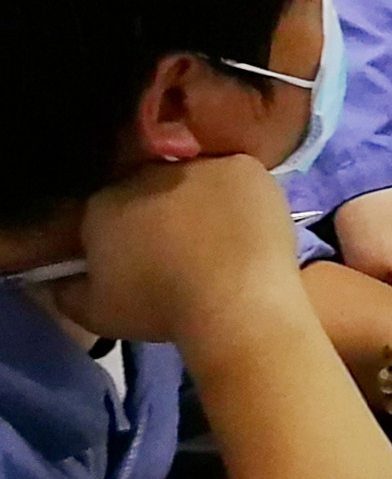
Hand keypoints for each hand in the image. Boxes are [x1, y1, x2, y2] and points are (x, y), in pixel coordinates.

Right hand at [57, 155, 310, 349]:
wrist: (235, 298)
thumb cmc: (160, 308)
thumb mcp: (95, 312)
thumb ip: (68, 291)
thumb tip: (60, 281)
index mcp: (102, 203)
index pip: (101, 210)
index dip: (118, 235)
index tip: (134, 259)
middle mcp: (146, 174)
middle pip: (146, 189)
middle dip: (157, 214)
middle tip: (178, 248)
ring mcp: (198, 166)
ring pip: (192, 180)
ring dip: (198, 202)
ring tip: (217, 241)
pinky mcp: (243, 167)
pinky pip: (235, 178)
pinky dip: (238, 198)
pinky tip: (244, 226)